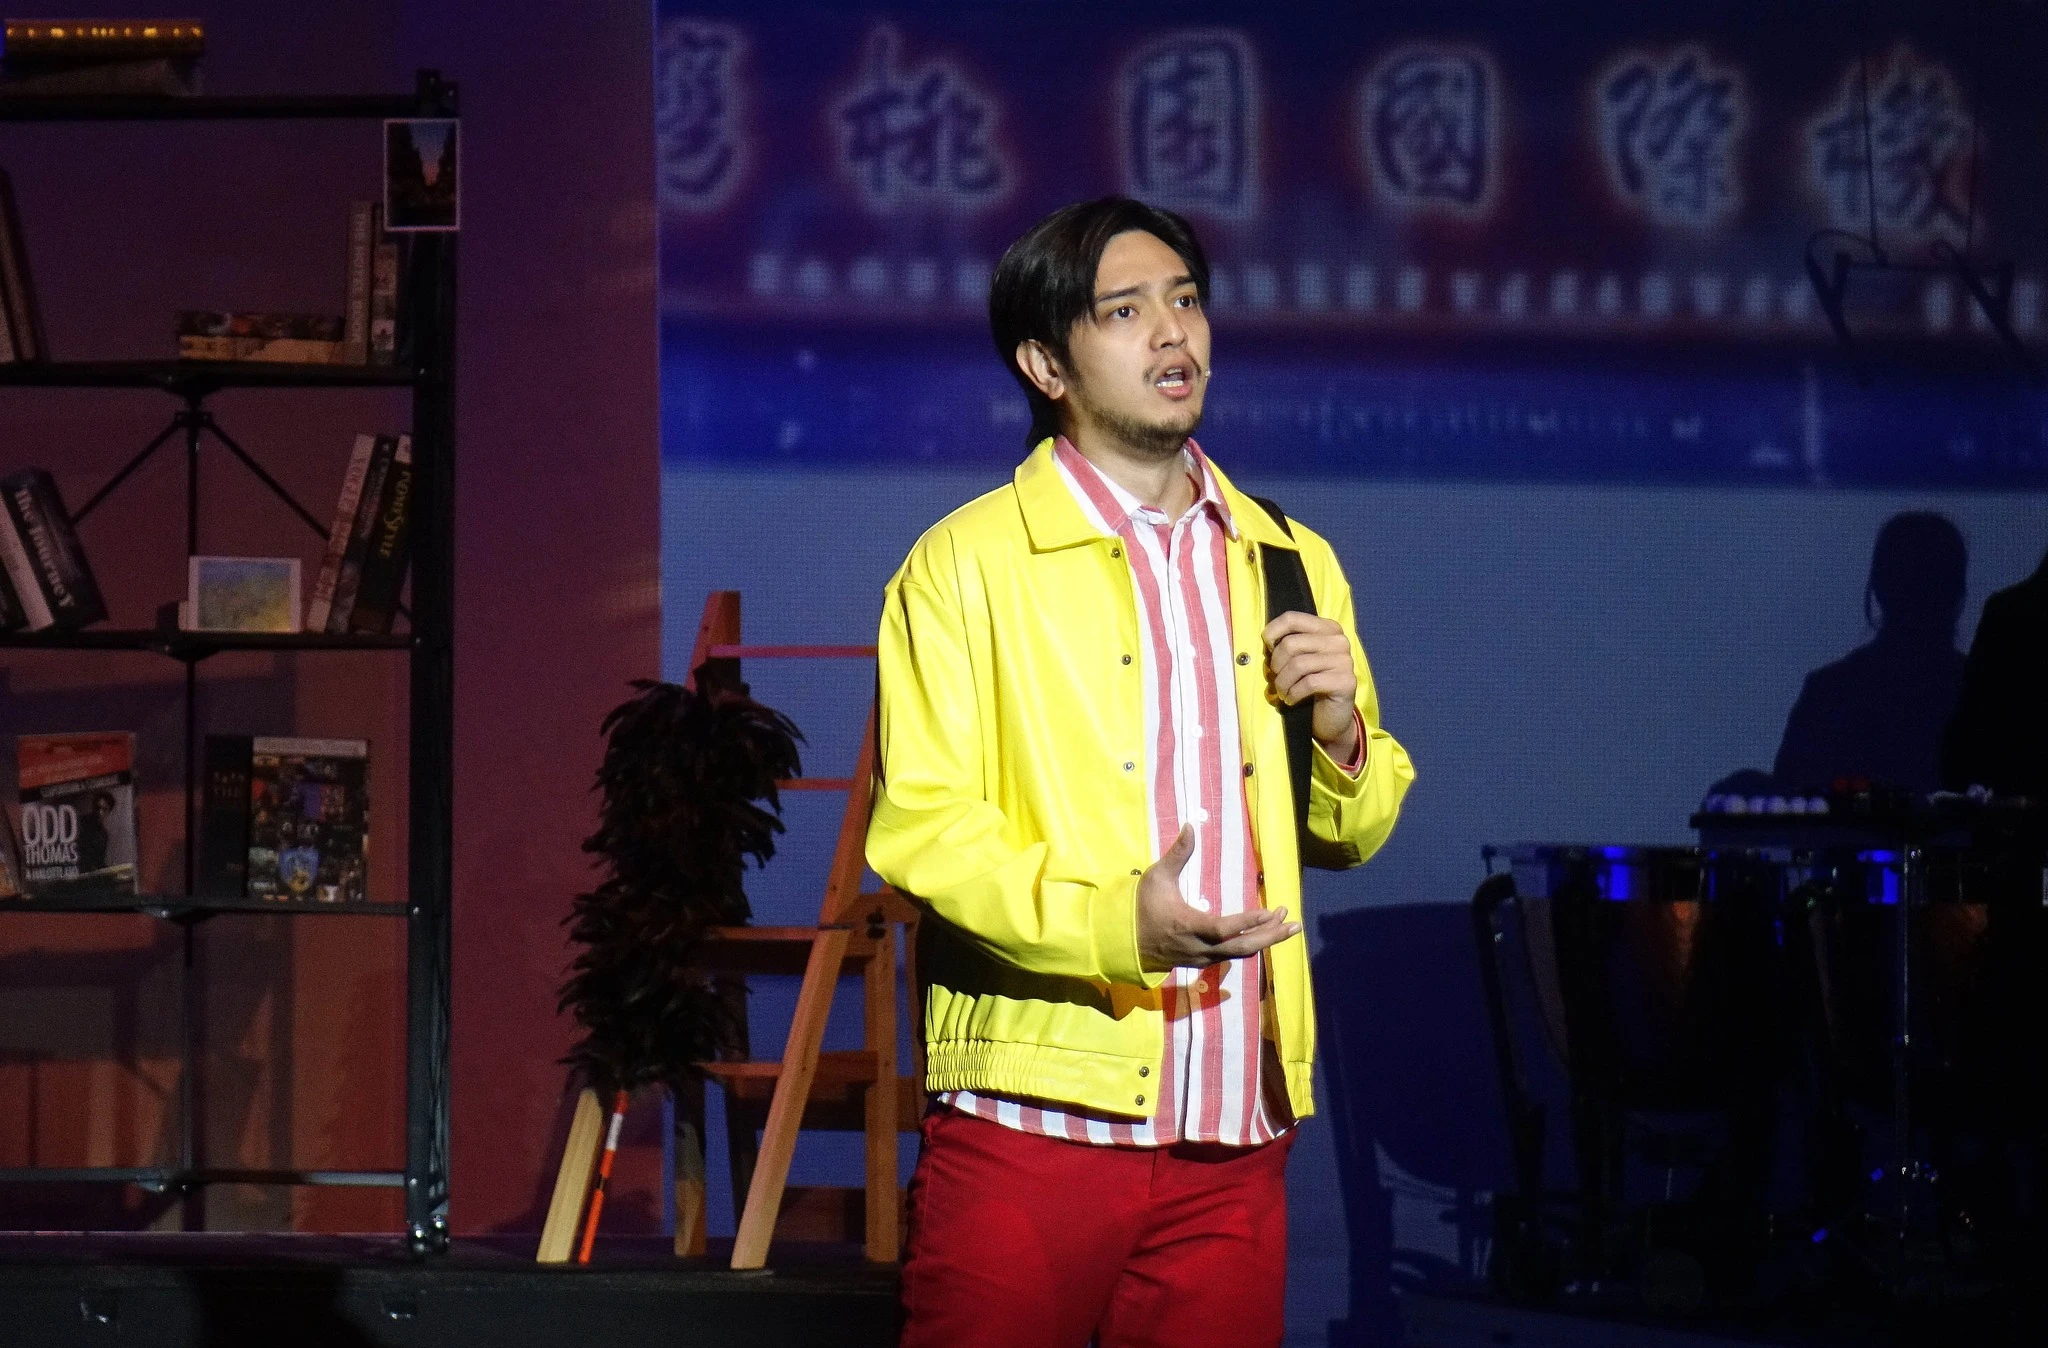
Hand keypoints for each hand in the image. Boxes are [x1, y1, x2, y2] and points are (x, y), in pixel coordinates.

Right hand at [1136, 824, 1300, 971]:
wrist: (1125, 941)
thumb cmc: (1142, 906)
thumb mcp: (1157, 877)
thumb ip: (1177, 854)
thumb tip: (1191, 826)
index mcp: (1188, 926)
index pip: (1224, 929)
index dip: (1247, 922)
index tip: (1270, 912)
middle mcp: (1199, 948)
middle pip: (1242, 948)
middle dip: (1270, 936)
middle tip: (1294, 924)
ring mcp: (1202, 958)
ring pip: (1240, 954)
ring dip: (1264, 939)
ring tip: (1285, 924)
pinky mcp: (1203, 962)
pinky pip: (1232, 955)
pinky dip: (1250, 944)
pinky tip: (1263, 934)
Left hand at [1263, 611, 1358, 761]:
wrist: (1331, 716)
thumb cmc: (1310, 684)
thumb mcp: (1298, 659)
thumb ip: (1288, 644)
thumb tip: (1267, 641)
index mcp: (1328, 628)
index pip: (1292, 618)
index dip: (1272, 633)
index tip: (1268, 650)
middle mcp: (1339, 640)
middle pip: (1292, 643)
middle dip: (1276, 665)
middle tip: (1275, 679)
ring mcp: (1345, 660)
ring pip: (1298, 665)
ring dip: (1282, 683)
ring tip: (1281, 692)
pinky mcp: (1346, 682)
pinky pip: (1309, 683)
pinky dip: (1293, 693)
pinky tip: (1291, 700)